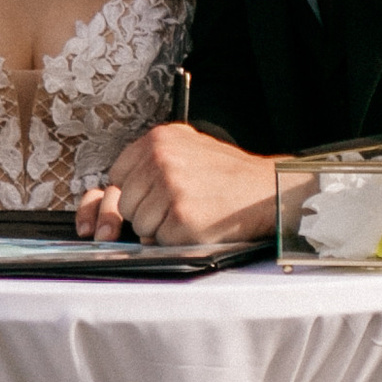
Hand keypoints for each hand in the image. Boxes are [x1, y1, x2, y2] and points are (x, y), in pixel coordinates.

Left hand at [75, 125, 277, 245]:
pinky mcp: (181, 218)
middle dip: (146, 212)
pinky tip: (197, 224)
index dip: (132, 191)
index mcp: (159, 140)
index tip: (147, 197)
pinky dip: (176, 240)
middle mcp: (160, 160)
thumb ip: (152, 160)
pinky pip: (159, 241)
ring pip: (139, 225)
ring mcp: (170, 189)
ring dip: (161, 229)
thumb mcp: (189, 148)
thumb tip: (116, 189)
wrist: (266, 192)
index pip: (118, 173)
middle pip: (126, 203)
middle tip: (178, 206)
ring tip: (190, 213)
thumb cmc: (229, 175)